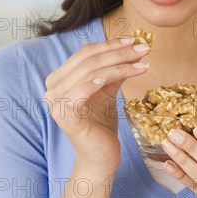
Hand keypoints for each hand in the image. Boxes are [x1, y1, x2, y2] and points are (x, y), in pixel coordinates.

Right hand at [44, 37, 149, 176]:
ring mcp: (56, 102)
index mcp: (59, 78)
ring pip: (92, 72)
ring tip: (143, 62)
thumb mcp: (107, 91)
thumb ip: (115, 70)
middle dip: (119, 52)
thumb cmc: (101, 124)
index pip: (85, 53)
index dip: (110, 44)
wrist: (100, 157)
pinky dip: (103, 79)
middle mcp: (52, 88)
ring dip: (121, 64)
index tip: (135, 40)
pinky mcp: (66, 115)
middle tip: (144, 48)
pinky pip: (85, 90)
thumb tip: (135, 48)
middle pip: (89, 59)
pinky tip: (124, 72)